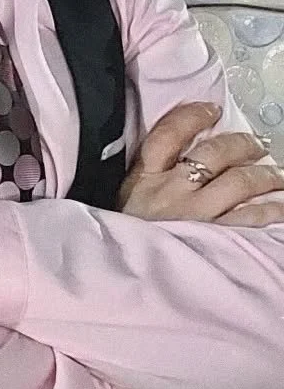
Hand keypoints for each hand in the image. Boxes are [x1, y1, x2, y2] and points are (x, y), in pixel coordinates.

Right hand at [118, 101, 283, 227]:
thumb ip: (144, 179)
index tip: (210, 109)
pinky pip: (253, 217)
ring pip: (240, 182)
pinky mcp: (216, 240)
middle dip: (240, 144)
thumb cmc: (125, 238)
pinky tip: (281, 204)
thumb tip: (172, 158)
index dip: (192, 116)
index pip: (168, 134)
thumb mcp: (121, 201)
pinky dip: (272, 208)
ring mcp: (197, 215)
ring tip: (276, 174)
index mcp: (143, 178)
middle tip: (256, 144)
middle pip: (212, 154)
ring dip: (265, 174)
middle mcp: (172, 191)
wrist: (123, 279)